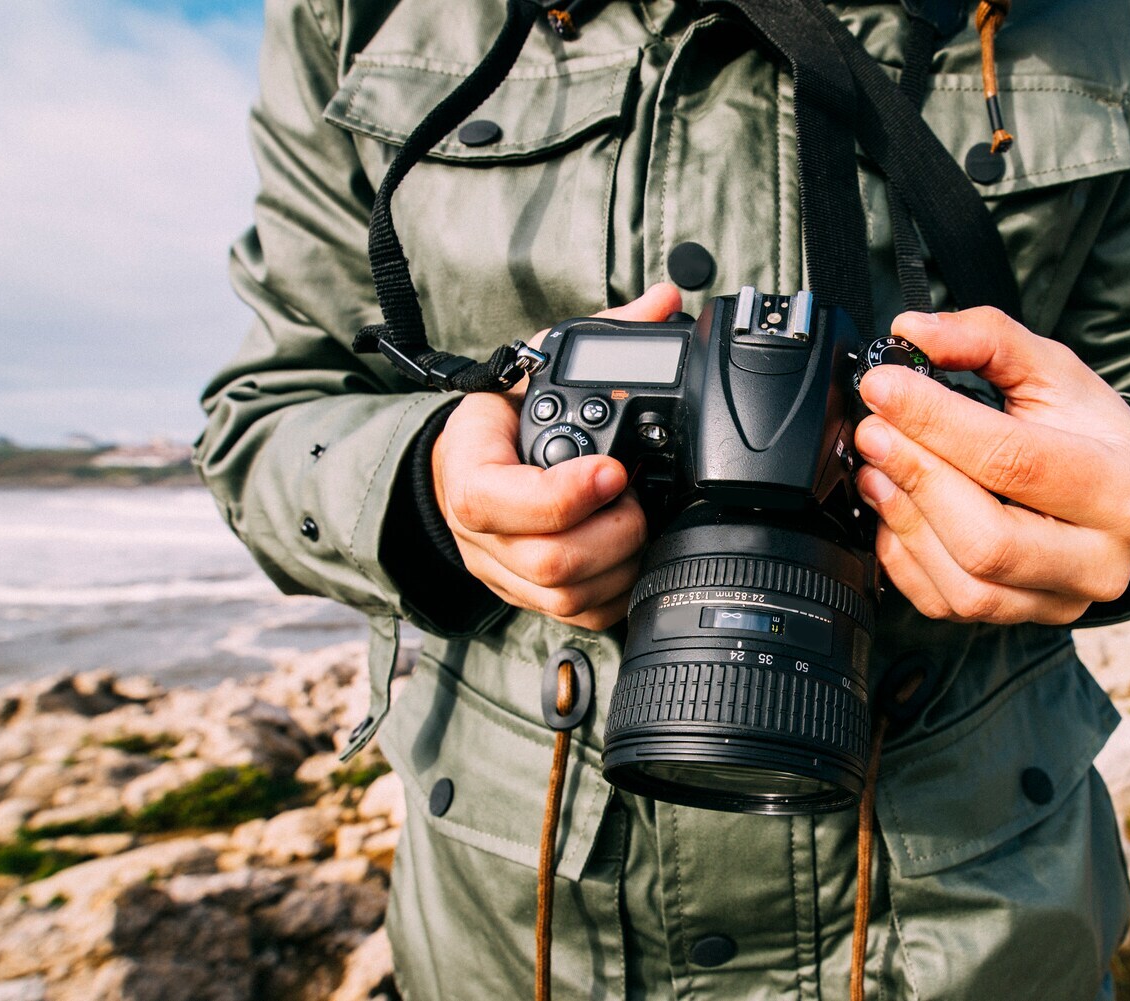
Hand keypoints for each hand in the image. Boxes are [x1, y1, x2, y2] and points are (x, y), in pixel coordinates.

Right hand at [431, 283, 683, 629]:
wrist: (465, 467)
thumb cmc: (505, 418)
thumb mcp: (540, 363)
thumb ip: (603, 335)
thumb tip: (664, 300)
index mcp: (471, 474)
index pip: (502, 501)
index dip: (565, 493)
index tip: (614, 469)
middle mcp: (482, 534)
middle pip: (548, 560)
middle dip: (613, 532)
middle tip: (637, 498)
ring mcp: (505, 572)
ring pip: (565, 596)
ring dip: (621, 563)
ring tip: (641, 522)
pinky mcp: (531, 597)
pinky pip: (577, 617)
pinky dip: (617, 594)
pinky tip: (635, 558)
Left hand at [854, 307, 1129, 624]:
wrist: (1123, 494)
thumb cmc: (1089, 431)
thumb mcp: (1054, 370)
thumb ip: (986, 339)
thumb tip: (914, 333)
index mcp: (1122, 489)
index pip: (1014, 461)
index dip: (936, 423)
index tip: (883, 388)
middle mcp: (1100, 560)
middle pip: (987, 538)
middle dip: (917, 479)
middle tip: (873, 431)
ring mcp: (1060, 600)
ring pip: (964, 583)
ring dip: (904, 520)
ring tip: (876, 468)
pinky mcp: (1021, 618)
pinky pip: (945, 604)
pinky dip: (905, 557)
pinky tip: (894, 510)